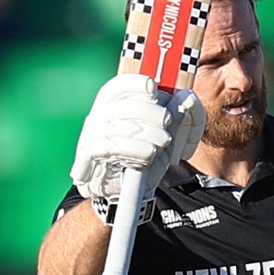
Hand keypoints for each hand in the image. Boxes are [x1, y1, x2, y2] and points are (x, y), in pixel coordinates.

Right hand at [70, 74, 205, 202]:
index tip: (153, 87)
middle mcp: (98, 118)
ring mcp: (90, 136)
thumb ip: (176, 116)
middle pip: (121, 106)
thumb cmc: (143, 157)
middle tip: (167, 120)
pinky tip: (149, 154)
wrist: (124, 190)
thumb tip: (186, 97)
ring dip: (148, 134)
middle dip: (150, 111)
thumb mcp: (165, 135)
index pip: (117, 88)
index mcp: (112, 107)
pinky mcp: (87, 156)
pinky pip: (108, 147)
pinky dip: (133, 149)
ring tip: (163, 143)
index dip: (134, 83)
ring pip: (118, 127)